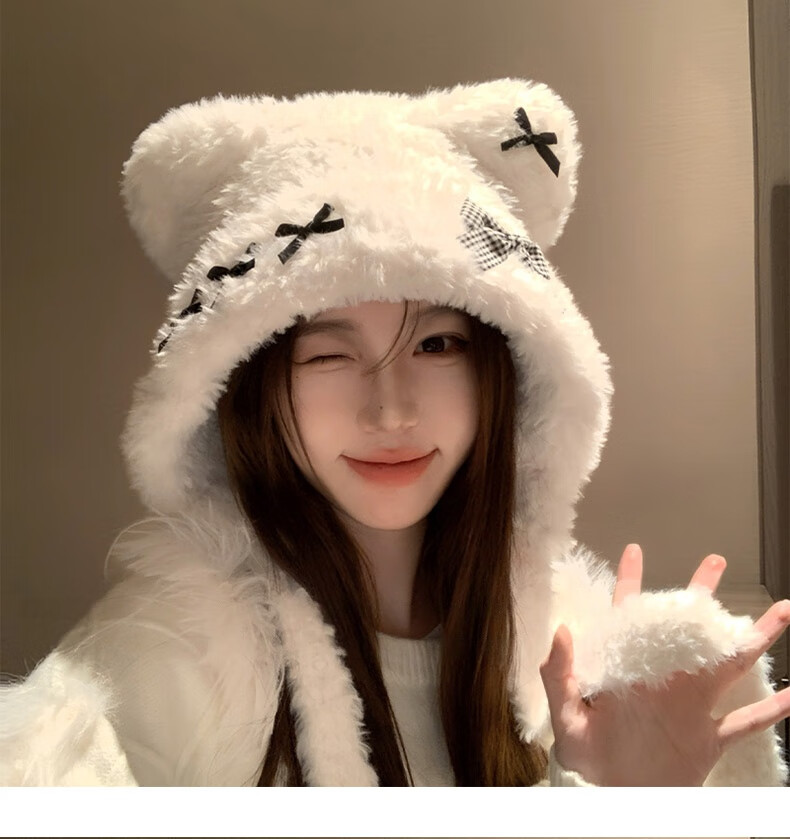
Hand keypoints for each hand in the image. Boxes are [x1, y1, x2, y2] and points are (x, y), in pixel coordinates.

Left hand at [539, 544, 789, 785]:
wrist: (609, 800)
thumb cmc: (582, 759)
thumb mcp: (564, 715)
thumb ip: (560, 674)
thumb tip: (562, 631)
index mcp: (626, 668)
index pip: (627, 616)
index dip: (630, 582)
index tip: (634, 550)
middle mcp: (662, 679)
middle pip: (687, 629)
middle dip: (700, 594)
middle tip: (715, 562)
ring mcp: (689, 707)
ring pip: (728, 665)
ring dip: (753, 638)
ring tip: (780, 611)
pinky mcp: (706, 739)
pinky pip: (745, 722)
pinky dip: (771, 711)